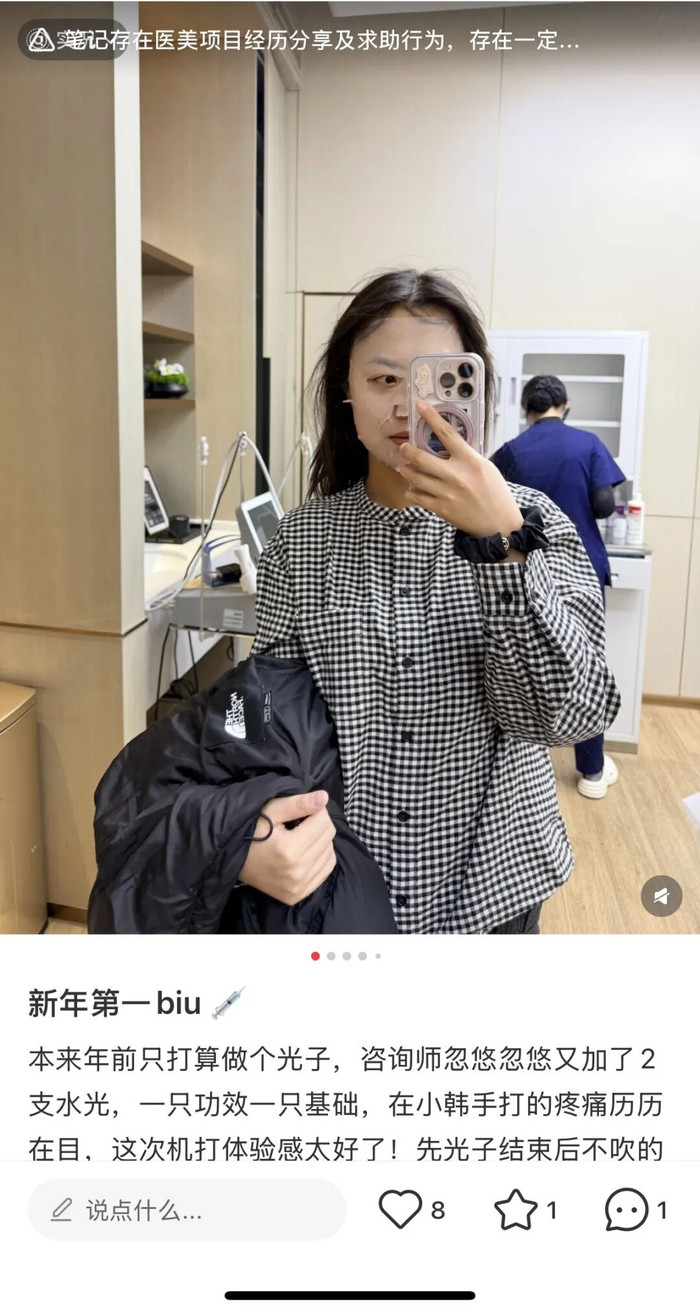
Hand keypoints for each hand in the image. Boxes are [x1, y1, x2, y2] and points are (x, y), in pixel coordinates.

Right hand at [237, 791, 336, 905]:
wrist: (231, 860)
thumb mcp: (270, 810)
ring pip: (330, 853)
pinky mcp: (298, 895)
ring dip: (320, 841)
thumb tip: (324, 797)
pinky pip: (326, 869)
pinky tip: (305, 852)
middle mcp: (297, 872)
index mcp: (289, 849)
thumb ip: (298, 803)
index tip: (302, 810)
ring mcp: (298, 887)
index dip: (315, 810)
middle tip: (300, 824)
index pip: (323, 821)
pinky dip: (321, 857)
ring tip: (301, 838)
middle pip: (328, 836)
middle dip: (318, 824)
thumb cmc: (250, 830)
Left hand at [399, 401, 523, 536]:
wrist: (499, 524)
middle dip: (407, 450)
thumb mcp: (485, 467)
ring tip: (407, 469)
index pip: (447, 433)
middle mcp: (455, 475)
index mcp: (470, 460)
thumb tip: (447, 444)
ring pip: (414, 477)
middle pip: (421, 457)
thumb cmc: (495, 493)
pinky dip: (412, 491)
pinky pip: (416, 496)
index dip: (431, 417)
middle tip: (404, 447)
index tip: (420, 405)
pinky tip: (414, 488)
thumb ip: (466, 456)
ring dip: (407, 470)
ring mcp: (446, 493)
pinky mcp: (440, 508)